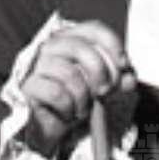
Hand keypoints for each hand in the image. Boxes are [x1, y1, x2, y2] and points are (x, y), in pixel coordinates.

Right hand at [19, 19, 137, 154]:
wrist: (57, 130)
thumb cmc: (80, 102)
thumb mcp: (106, 89)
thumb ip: (119, 80)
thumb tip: (128, 78)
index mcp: (71, 40)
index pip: (93, 29)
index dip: (112, 44)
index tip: (124, 64)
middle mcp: (52, 48)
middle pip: (80, 48)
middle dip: (100, 72)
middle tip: (105, 92)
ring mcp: (38, 66)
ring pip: (69, 73)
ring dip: (84, 97)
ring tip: (84, 109)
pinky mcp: (29, 86)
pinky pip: (56, 93)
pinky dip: (69, 107)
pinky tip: (69, 114)